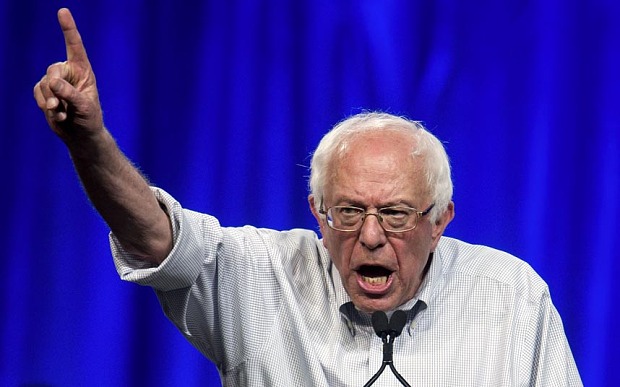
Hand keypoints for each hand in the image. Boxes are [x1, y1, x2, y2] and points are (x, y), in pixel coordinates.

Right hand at [33, 8, 102, 144]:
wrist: (80, 135)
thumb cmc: (89, 119)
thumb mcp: (85, 107)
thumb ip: (70, 94)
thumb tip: (52, 82)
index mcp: (84, 71)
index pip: (75, 46)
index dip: (68, 29)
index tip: (63, 11)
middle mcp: (69, 73)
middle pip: (53, 70)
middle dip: (55, 88)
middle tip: (59, 104)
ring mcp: (56, 82)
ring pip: (44, 83)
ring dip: (51, 100)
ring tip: (62, 112)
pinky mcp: (46, 92)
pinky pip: (38, 92)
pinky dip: (44, 104)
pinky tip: (57, 115)